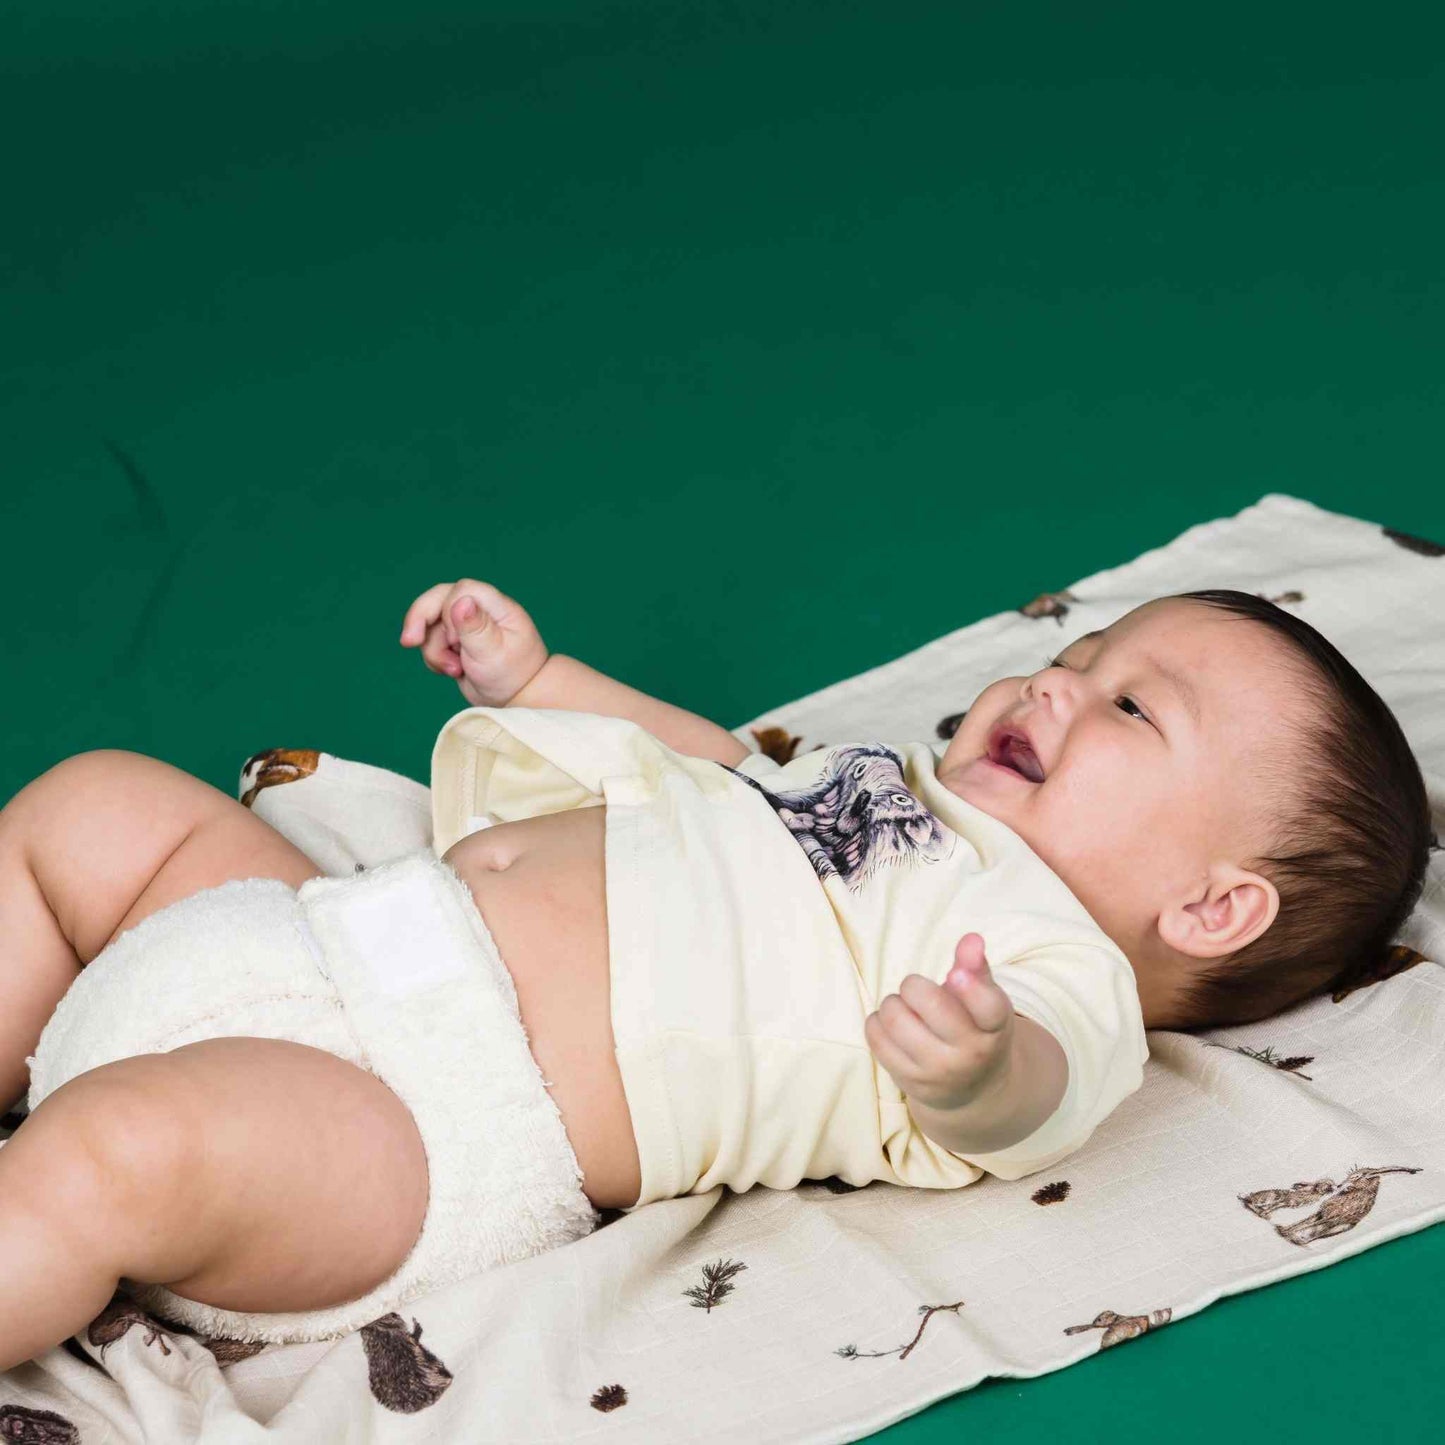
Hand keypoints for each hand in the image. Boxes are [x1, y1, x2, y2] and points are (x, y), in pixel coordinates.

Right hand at [398, 579, 549, 706]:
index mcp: (496, 606)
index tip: (455, 641)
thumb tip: (461, 602)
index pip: (462, 590)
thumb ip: (476, 627)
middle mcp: (480, 610)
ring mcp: (466, 626)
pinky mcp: (456, 641)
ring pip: (432, 626)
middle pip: (438, 599)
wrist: (517, 698)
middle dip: (420, 619)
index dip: (448, 611)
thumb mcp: (493, 653)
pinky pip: (432, 641)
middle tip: (409, 642)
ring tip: (455, 671)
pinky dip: (435, 658)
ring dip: (434, 650)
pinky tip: (453, 671)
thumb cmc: (513, 675)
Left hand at [863, 934, 1016, 1111]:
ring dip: (894, 1004)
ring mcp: (938, 1071)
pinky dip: (878, 1022)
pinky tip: (893, 1027)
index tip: (956, 974)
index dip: (971, 987)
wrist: (973, 1090)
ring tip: (907, 1011)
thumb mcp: (986, 1003)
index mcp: (994, 1026)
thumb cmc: (976, 1031)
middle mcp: (970, 1053)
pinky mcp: (909, 1082)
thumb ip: (976, 969)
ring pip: (894, 1016)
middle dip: (915, 986)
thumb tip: (971, 939)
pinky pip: (876, 1036)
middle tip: (918, 992)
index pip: (988, 1007)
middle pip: (930, 1002)